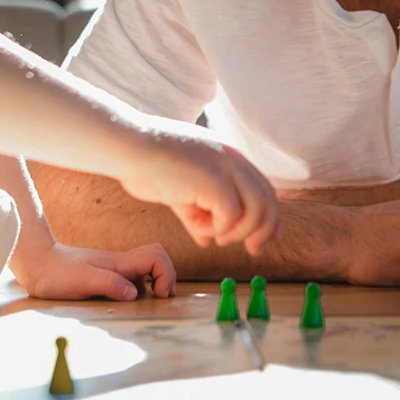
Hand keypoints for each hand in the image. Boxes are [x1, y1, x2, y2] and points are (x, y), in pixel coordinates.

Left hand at [10, 233, 176, 301]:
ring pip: (146, 270)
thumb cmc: (56, 274)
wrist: (35, 264)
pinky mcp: (106, 277)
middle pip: (157, 259)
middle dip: (167, 277)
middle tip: (161, 299)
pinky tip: (128, 305)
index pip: (156, 257)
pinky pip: (132, 280)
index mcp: (118, 263)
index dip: (166, 274)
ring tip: (149, 305)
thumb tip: (135, 293)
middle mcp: (120, 264)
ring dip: (154, 285)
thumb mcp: (82, 281)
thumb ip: (109, 284)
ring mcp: (113, 270)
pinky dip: (139, 290)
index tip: (159, 295)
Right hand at [117, 125, 279, 254]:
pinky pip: (230, 216)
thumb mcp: (182, 194)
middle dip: (265, 230)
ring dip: (239, 232)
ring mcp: (226, 167)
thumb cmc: (148, 167)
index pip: (264, 188)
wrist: (128, 149)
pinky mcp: (214, 180)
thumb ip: (198, 215)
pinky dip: (217, 229)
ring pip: (257, 209)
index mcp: (229, 156)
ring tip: (218, 239)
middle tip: (254, 250)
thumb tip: (208, 241)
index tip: (268, 237)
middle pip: (268, 199)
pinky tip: (198, 227)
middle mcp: (233, 158)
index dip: (270, 215)